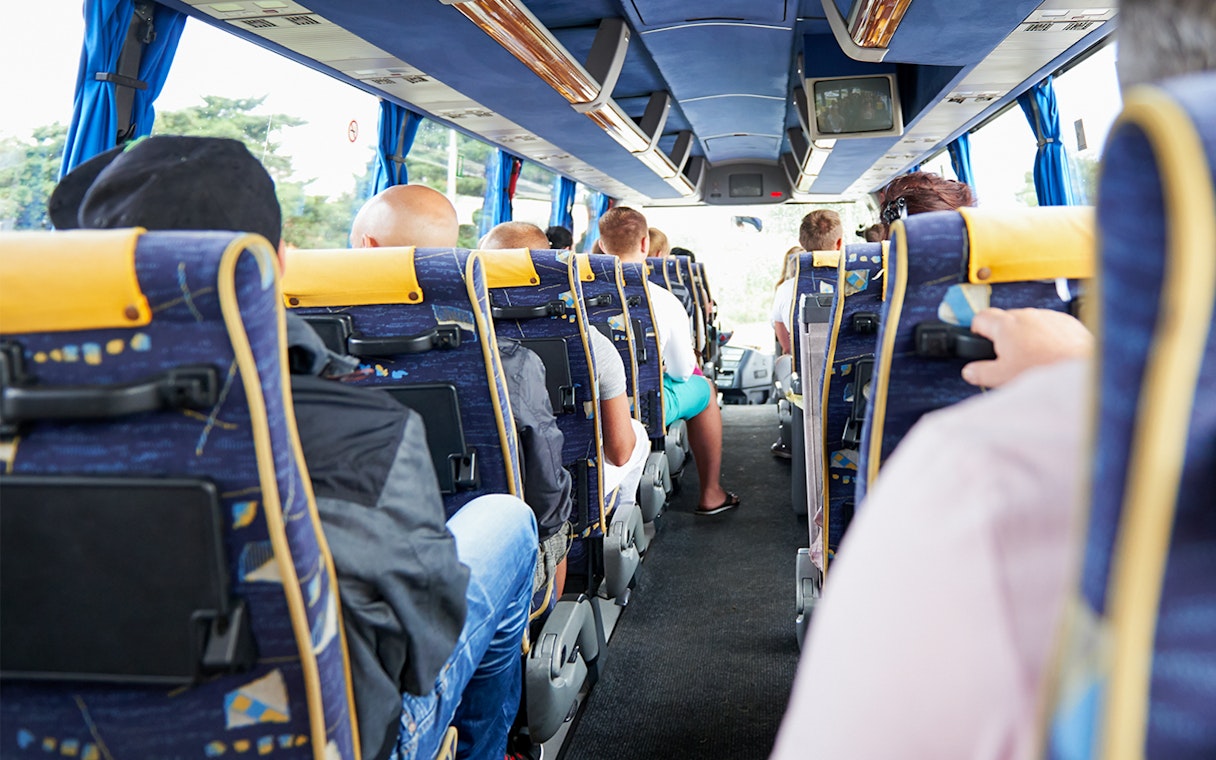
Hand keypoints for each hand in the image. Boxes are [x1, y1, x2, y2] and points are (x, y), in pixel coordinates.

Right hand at [961, 307, 1092, 387]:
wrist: (1082, 366)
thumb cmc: (1044, 369)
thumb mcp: (1002, 377)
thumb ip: (980, 372)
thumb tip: (969, 371)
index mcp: (1005, 325)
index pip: (980, 317)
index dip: (976, 330)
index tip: (979, 340)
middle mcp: (1025, 315)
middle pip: (1005, 319)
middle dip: (1003, 336)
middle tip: (1008, 357)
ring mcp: (1046, 316)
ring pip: (1028, 322)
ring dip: (1026, 336)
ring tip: (1033, 357)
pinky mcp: (1066, 321)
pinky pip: (1050, 326)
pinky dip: (1047, 336)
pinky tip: (1051, 353)